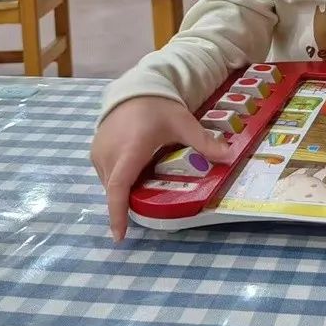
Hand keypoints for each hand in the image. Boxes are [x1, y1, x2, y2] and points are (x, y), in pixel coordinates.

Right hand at [91, 96, 234, 240]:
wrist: (137, 88)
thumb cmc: (160, 107)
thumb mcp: (184, 124)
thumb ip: (204, 142)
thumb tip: (230, 156)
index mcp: (129, 151)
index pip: (118, 188)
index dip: (118, 214)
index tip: (120, 236)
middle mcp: (109, 154)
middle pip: (117, 189)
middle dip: (129, 202)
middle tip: (150, 200)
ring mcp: (98, 153)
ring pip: (110, 183)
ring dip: (124, 189)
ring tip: (145, 179)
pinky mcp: (95, 151)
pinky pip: (106, 174)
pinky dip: (118, 179)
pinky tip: (136, 169)